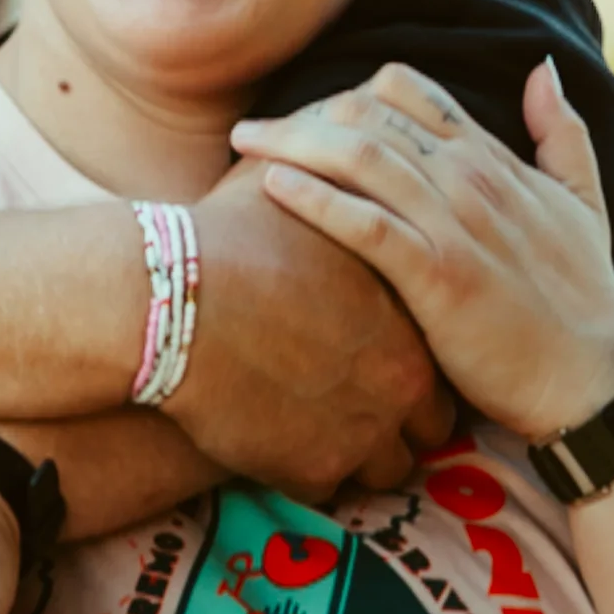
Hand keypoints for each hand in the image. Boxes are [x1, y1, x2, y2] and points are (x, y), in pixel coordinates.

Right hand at [169, 159, 455, 502]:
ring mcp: (366, 430)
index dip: (414, 348)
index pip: (442, 346)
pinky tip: (282, 448)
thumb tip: (339, 122)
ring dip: (363, 454)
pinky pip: (335, 491)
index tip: (380, 349)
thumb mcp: (294, 181)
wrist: (171, 300)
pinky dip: (312, 474)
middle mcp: (404, 374)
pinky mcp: (319, 471)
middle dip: (402, 414)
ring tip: (323, 434)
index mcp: (411, 305)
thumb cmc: (226, 236)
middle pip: (432, 420)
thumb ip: (335, 163)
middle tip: (361, 401)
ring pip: (391, 466)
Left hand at [231, 58, 613, 439]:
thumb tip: (541, 68)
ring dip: (293, 142)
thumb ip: (562, 131)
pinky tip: (270, 186)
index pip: (408, 92)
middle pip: (370, 116)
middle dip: (303, 114)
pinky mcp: (439, 275)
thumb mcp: (583, 198)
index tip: (305, 115)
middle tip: (251, 129)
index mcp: (493, 158)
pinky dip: (314, 198)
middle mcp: (470, 178)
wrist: (593, 376)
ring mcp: (455, 224)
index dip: (349, 93)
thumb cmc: (583, 297)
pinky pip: (364, 224)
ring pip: (360, 157)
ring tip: (242, 143)